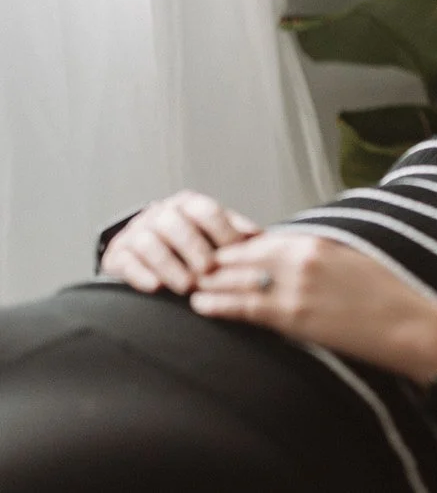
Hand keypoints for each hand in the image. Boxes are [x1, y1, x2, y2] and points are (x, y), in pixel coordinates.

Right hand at [100, 190, 259, 293]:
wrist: (144, 250)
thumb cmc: (190, 243)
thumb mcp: (214, 233)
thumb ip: (235, 233)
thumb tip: (263, 237)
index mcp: (189, 205)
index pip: (207, 211)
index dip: (224, 231)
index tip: (237, 252)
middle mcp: (161, 213)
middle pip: (178, 225)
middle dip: (195, 249)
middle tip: (209, 271)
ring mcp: (137, 232)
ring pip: (151, 243)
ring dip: (171, 266)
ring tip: (187, 286)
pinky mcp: (118, 254)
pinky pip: (127, 261)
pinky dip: (141, 275)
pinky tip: (156, 288)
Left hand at [189, 232, 436, 384]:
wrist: (408, 322)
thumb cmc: (386, 294)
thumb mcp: (349, 260)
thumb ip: (316, 258)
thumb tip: (289, 262)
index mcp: (316, 241)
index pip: (261, 239)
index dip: (235, 247)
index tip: (219, 255)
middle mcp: (301, 257)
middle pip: (242, 255)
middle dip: (215, 262)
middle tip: (193, 269)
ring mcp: (295, 285)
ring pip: (236, 279)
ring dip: (209, 283)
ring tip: (189, 287)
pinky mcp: (293, 315)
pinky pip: (244, 307)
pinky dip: (218, 304)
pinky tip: (201, 306)